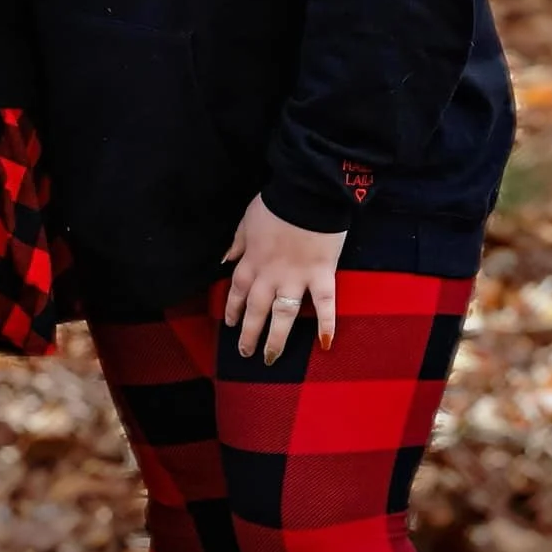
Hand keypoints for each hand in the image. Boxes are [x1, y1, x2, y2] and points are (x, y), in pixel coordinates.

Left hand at [223, 194, 345, 363]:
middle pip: (256, 310)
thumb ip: (237, 242)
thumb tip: (225, 260)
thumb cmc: (275, 203)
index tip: (230, 324)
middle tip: (245, 353)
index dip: (232, 309)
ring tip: (271, 357)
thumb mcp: (247, 219)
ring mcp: (296, 278)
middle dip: (248, 333)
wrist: (306, 193)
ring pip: (283, 315)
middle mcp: (270, 275)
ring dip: (276, 339)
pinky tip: (325, 344)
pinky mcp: (321, 276)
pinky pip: (325, 305)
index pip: (237, 291)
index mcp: (252, 260)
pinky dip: (326, 324)